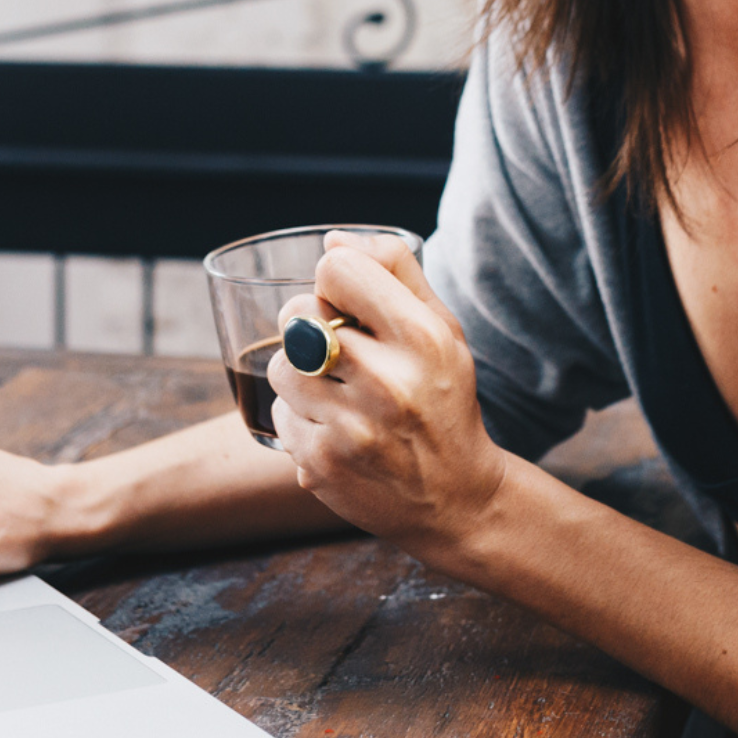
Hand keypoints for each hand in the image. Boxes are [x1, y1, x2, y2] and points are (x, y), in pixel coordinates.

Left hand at [266, 230, 507, 561]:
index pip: (336, 269)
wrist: (457, 497)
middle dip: (312, 325)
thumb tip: (332, 240)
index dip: (337, 281)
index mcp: (422, 338)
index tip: (353, 305)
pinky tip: (338, 429)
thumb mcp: (442, 328)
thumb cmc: (445, 398)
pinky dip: (302, 417)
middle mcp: (387, 383)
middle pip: (298, 313)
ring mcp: (351, 428)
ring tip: (339, 391)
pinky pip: (281, 413)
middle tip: (343, 351)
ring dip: (302, 373)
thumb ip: (394, 272)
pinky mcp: (320, 465)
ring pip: (281, 365)